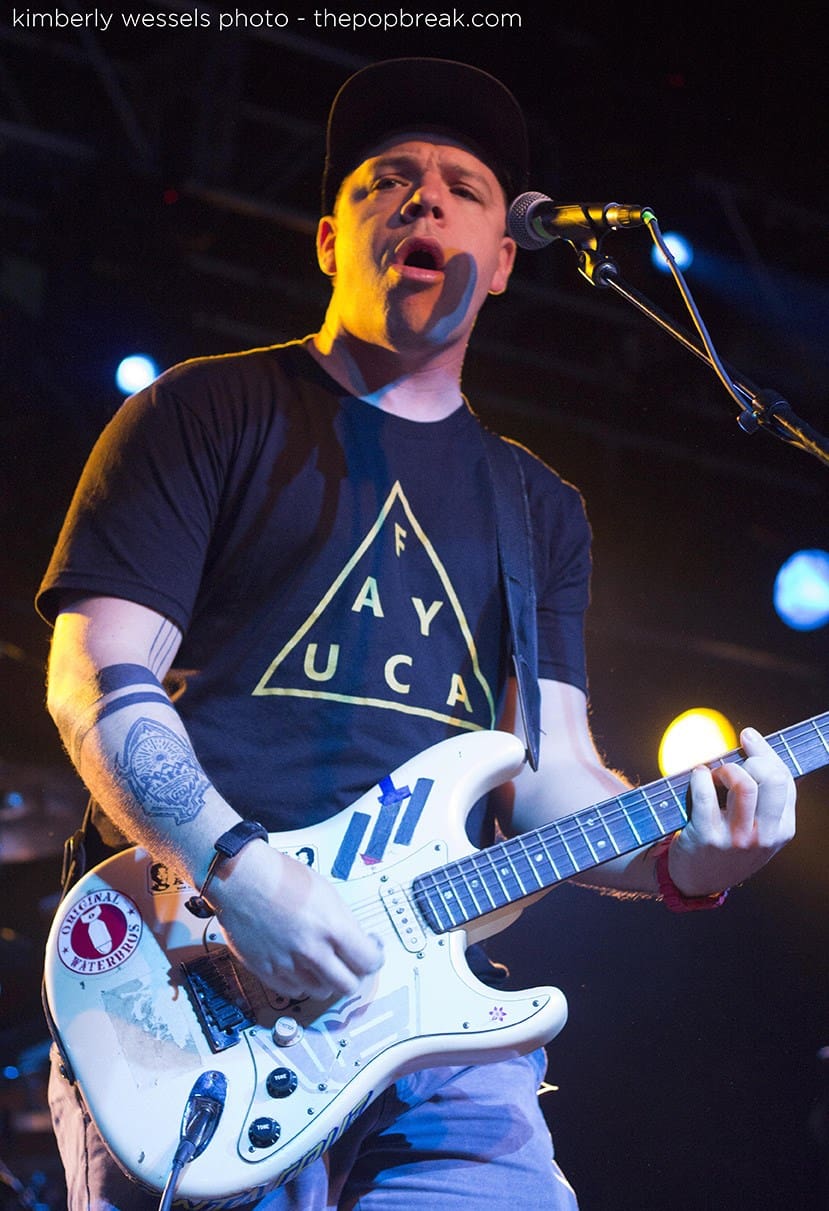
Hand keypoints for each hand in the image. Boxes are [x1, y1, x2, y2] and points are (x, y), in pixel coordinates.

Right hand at [208, 839, 383, 999]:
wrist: (240, 877)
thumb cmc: (280, 876)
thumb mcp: (326, 892)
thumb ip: (342, 922)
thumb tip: (355, 942)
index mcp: (331, 926)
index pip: (368, 961)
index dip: (375, 957)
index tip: (371, 951)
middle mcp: (311, 949)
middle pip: (348, 985)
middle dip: (353, 973)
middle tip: (350, 962)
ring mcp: (288, 963)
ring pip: (321, 991)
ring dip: (326, 979)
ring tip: (322, 961)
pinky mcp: (266, 970)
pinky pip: (294, 991)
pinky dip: (301, 983)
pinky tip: (300, 965)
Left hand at [668, 728, 795, 895]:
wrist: (696, 879)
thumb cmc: (727, 843)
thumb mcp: (758, 829)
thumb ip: (765, 797)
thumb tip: (756, 744)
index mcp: (782, 830)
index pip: (784, 779)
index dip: (765, 752)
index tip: (748, 736)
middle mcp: (763, 836)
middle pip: (771, 778)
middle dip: (751, 758)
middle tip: (732, 761)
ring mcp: (736, 839)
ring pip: (744, 784)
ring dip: (726, 768)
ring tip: (714, 773)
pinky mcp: (707, 837)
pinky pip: (706, 794)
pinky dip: (700, 776)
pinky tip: (697, 776)